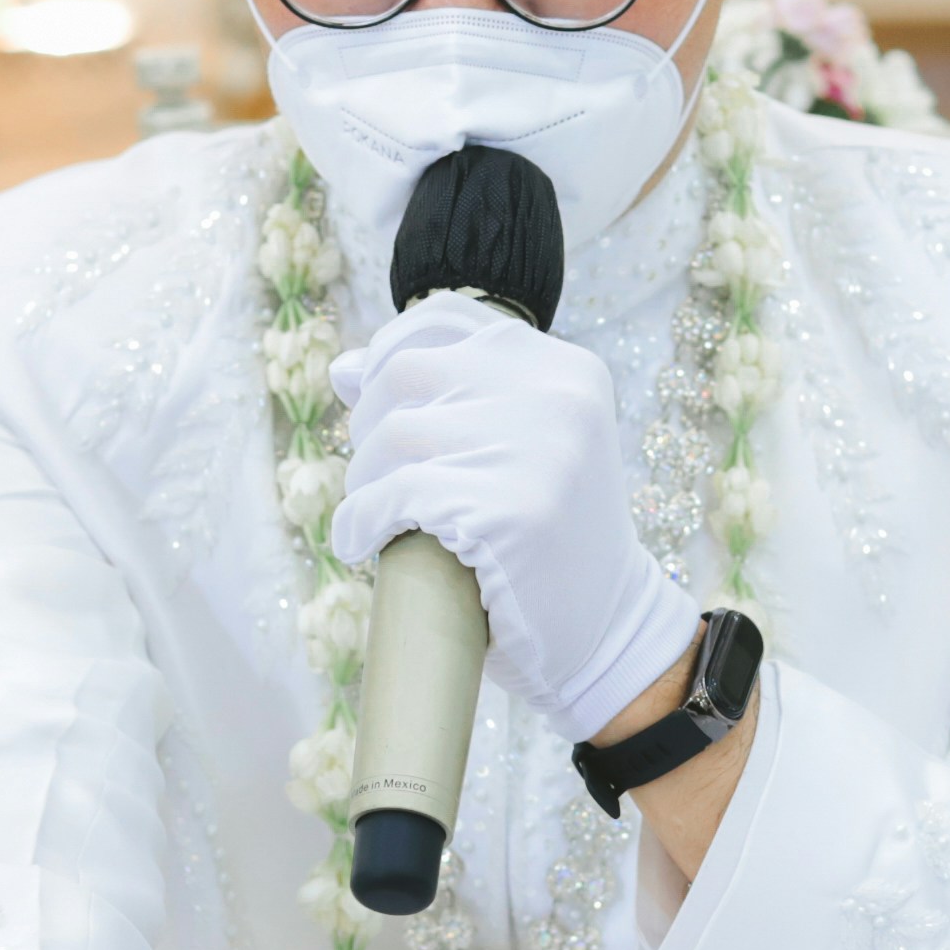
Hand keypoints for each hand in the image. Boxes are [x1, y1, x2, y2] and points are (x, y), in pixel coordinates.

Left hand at [330, 293, 702, 744]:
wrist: (605, 631)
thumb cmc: (549, 540)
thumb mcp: (524, 445)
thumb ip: (452, 396)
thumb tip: (344, 369)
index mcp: (567, 369)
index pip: (448, 319)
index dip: (388, 352)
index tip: (368, 398)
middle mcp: (559, 396)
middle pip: (406, 374)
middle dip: (370, 424)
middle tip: (378, 476)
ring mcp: (537, 452)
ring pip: (393, 436)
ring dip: (364, 480)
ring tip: (376, 515)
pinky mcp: (507, 512)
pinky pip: (396, 496)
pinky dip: (361, 521)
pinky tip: (360, 542)